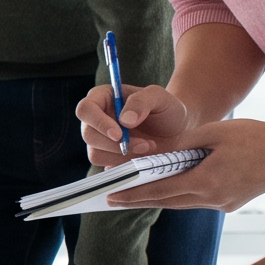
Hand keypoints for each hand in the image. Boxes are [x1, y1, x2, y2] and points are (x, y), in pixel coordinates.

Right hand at [77, 83, 195, 165]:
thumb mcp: (159, 97)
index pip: (86, 109)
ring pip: (96, 154)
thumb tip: (124, 120)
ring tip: (148, 147)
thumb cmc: (167, 110)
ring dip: (123, 155)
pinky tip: (142, 157)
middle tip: (145, 145)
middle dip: (115, 144)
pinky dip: (126, 165)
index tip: (119, 134)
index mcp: (102, 98)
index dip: (98, 122)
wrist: (178, 134)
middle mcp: (96, 119)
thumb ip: (141, 102)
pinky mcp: (107, 158)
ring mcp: (99, 141)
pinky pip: (106, 167)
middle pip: (88, 134)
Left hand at [107, 117, 264, 210]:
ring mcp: (225, 204)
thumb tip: (151, 152)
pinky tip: (167, 189)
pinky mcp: (232, 203)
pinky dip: (181, 195)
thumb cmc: (256, 135)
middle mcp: (214, 198)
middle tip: (112, 198)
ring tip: (133, 194)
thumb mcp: (214, 133)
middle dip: (139, 199)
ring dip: (159, 198)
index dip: (133, 194)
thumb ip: (181, 145)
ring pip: (183, 202)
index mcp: (208, 181)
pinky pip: (199, 201)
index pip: (160, 191)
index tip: (111, 195)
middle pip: (167, 201)